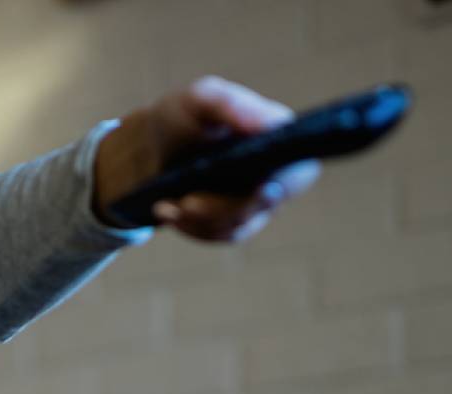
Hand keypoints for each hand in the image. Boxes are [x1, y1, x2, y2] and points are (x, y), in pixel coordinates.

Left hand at [92, 75, 321, 241]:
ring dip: (198, 219)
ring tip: (165, 205)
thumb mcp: (201, 100)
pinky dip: (190, 226)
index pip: (299, 171)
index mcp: (279, 139)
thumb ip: (232, 105)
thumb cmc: (184, 115)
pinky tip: (166, 210)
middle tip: (188, 202)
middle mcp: (274, 174)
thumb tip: (271, 123)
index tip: (261, 187)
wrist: (152, 145)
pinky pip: (217, 235)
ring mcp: (254, 202)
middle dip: (225, 208)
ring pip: (237, 225)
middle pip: (264, 206)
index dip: (285, 184)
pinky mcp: (231, 222)